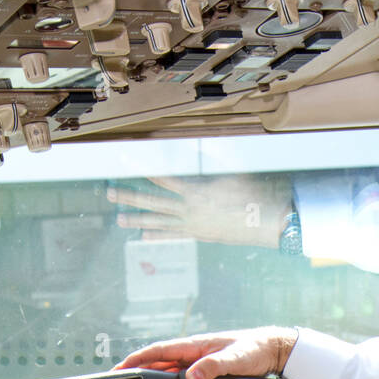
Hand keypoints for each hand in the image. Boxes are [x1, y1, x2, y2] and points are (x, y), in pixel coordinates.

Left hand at [107, 174, 292, 248]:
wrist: (269, 221)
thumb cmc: (255, 191)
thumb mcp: (232, 169)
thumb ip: (210, 157)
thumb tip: (198, 142)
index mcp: (196, 189)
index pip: (162, 175)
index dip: (142, 166)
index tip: (125, 160)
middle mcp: (190, 209)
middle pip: (153, 201)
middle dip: (129, 196)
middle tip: (109, 193)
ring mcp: (193, 225)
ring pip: (159, 222)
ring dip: (138, 221)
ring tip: (120, 220)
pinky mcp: (200, 235)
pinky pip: (174, 235)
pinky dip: (158, 235)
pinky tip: (144, 236)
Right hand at [114, 327, 298, 378]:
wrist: (272, 350)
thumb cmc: (255, 349)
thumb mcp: (235, 359)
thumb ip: (214, 367)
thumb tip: (192, 376)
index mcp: (195, 344)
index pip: (158, 350)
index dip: (136, 359)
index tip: (119, 367)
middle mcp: (194, 351)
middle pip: (158, 360)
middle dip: (137, 369)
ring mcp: (198, 359)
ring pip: (168, 368)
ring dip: (151, 376)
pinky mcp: (206, 368)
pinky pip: (181, 375)